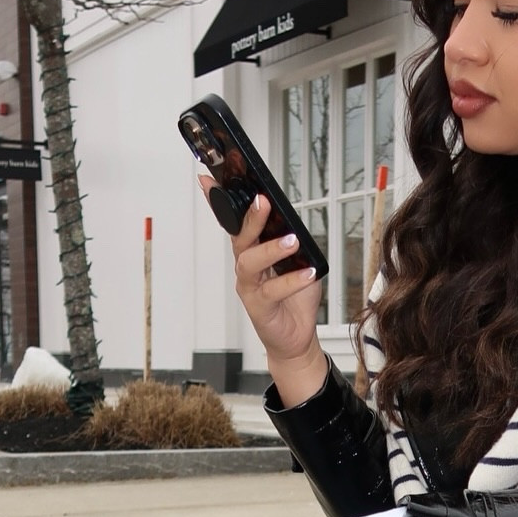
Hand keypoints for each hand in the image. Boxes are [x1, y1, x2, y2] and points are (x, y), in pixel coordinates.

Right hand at [199, 176, 327, 403]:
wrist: (297, 337)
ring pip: (250, 263)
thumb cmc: (294, 298)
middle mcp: (246, 267)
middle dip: (249, 218)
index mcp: (251, 252)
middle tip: (263, 201)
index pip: (233, 223)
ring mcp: (250, 287)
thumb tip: (292, 221)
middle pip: (240, 238)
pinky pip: (272, 291)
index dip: (218, 201)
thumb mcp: (298, 261)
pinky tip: (308, 273)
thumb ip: (291, 240)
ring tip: (292, 241)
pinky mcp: (259, 307)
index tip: (209, 179)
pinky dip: (292, 280)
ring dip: (270, 249)